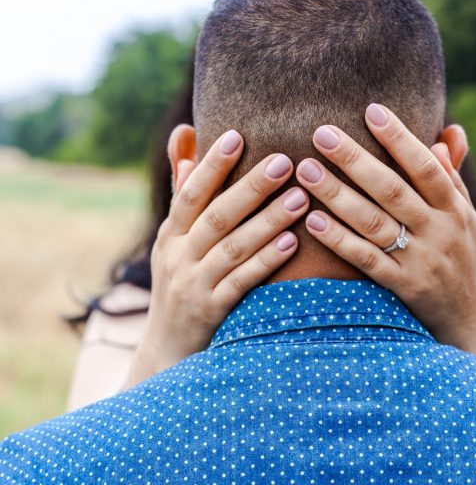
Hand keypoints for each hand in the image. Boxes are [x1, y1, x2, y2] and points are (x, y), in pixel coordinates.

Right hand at [123, 129, 309, 387]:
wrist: (166, 351)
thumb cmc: (180, 283)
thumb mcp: (174, 239)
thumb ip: (184, 188)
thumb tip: (183, 133)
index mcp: (172, 234)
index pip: (191, 193)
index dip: (212, 165)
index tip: (238, 136)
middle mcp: (179, 256)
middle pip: (217, 216)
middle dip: (251, 187)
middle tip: (286, 161)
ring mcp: (194, 285)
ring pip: (233, 247)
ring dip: (268, 221)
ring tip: (301, 198)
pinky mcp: (212, 311)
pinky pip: (242, 283)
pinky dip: (266, 262)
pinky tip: (292, 244)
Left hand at [297, 104, 475, 366]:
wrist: (470, 321)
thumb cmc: (462, 259)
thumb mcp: (467, 219)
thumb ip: (452, 178)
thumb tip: (448, 132)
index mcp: (455, 209)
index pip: (426, 167)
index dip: (400, 138)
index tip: (371, 110)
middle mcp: (440, 232)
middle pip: (393, 190)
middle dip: (356, 160)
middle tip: (322, 133)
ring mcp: (421, 261)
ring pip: (374, 223)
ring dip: (338, 195)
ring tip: (306, 170)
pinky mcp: (403, 287)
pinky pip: (366, 260)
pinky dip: (339, 239)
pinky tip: (313, 220)